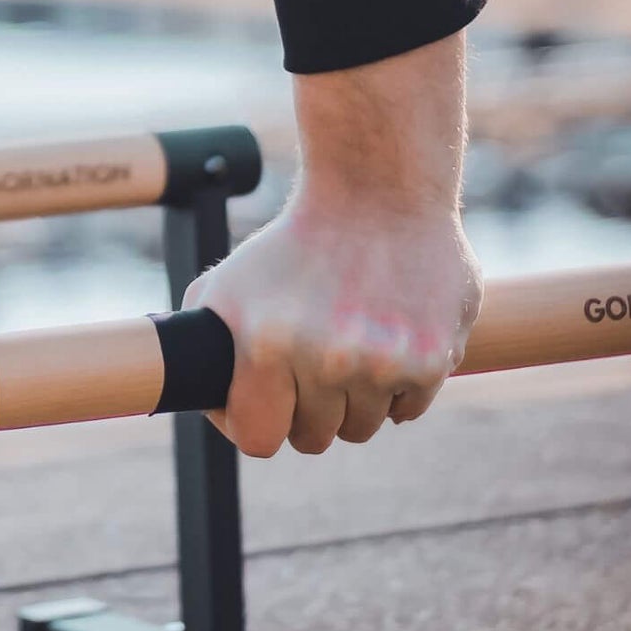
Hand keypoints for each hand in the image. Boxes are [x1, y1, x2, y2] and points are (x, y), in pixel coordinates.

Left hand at [186, 195, 480, 454]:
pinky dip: (398, 386)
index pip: (259, 439)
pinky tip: (386, 338)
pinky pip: (407, 410)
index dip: (258, 422)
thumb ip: (199, 351)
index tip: (263, 403)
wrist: (377, 190)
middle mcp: (327, 359)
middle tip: (311, 362)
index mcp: (266, 346)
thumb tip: (198, 400)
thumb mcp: (223, 288)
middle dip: (308, 408)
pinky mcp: (432, 360)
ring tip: (349, 342)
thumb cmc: (291, 244)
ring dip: (354, 398)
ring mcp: (384, 363)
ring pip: (363, 426)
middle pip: (314, 438)